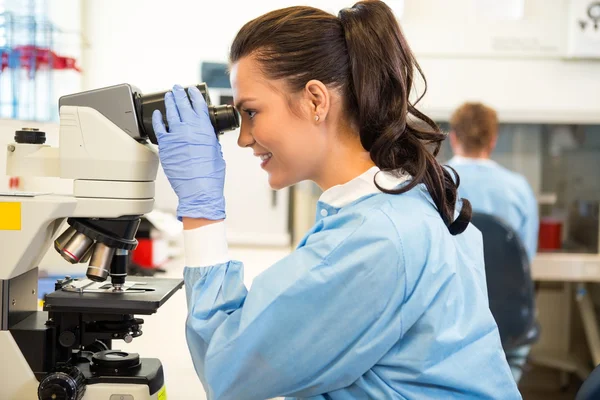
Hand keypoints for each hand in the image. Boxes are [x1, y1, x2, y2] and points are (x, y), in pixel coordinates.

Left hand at [152, 85, 225, 220]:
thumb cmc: (210, 176)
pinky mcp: (166, 146)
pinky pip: (159, 128)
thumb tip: (205, 133)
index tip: (192, 90)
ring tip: (168, 95)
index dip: (194, 95)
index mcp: (205, 129)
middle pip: (183, 105)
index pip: (199, 105)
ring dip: (170, 102)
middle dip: (180, 94)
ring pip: (171, 113)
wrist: (199, 189)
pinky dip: (158, 119)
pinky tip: (157, 114)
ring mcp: (176, 136)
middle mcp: (190, 129)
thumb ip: (210, 139)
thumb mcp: (216, 152)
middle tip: (177, 88)